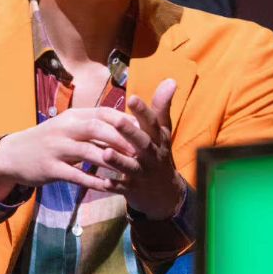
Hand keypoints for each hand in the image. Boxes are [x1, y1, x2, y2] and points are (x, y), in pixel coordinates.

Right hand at [0, 106, 146, 200]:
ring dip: (110, 161)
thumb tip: (126, 124)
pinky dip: (93, 181)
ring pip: (87, 152)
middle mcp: (64, 128)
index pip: (102, 113)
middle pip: (96, 128)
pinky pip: (75, 175)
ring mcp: (56, 148)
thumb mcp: (69, 127)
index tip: (144, 130)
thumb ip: (94, 126)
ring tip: (130, 170)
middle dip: (120, 138)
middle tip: (142, 150)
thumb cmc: (50, 141)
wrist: (14, 155)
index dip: (124, 120)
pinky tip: (108, 187)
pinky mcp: (49, 168)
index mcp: (73, 116)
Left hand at [118, 78, 184, 219]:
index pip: (151, 122)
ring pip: (130, 166)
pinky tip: (101, 182)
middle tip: (117, 121)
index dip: (143, 111)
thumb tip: (171, 80)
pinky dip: (113, 185)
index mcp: (157, 139)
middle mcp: (152, 155)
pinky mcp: (133, 190)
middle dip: (130, 133)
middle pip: (142, 143)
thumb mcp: (162, 132)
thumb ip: (162, 107)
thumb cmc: (159, 155)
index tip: (132, 97)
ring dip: (119, 161)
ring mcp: (143, 173)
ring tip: (106, 153)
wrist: (165, 194)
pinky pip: (122, 188)